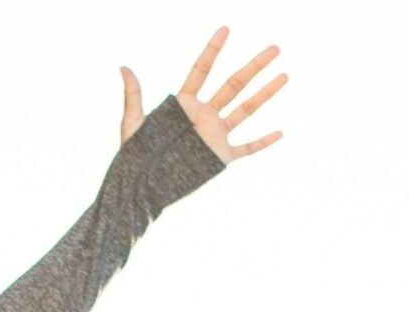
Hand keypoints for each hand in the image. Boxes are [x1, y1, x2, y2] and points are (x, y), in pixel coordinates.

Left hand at [120, 26, 287, 163]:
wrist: (144, 186)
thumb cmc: (135, 156)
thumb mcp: (133, 123)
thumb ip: (133, 95)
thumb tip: (124, 67)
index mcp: (184, 105)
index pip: (202, 70)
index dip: (213, 50)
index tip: (225, 29)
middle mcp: (204, 115)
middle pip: (234, 85)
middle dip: (254, 67)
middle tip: (275, 49)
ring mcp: (215, 135)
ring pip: (246, 110)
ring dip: (265, 93)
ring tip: (284, 76)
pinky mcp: (221, 156)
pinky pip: (247, 148)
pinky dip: (263, 142)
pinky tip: (280, 133)